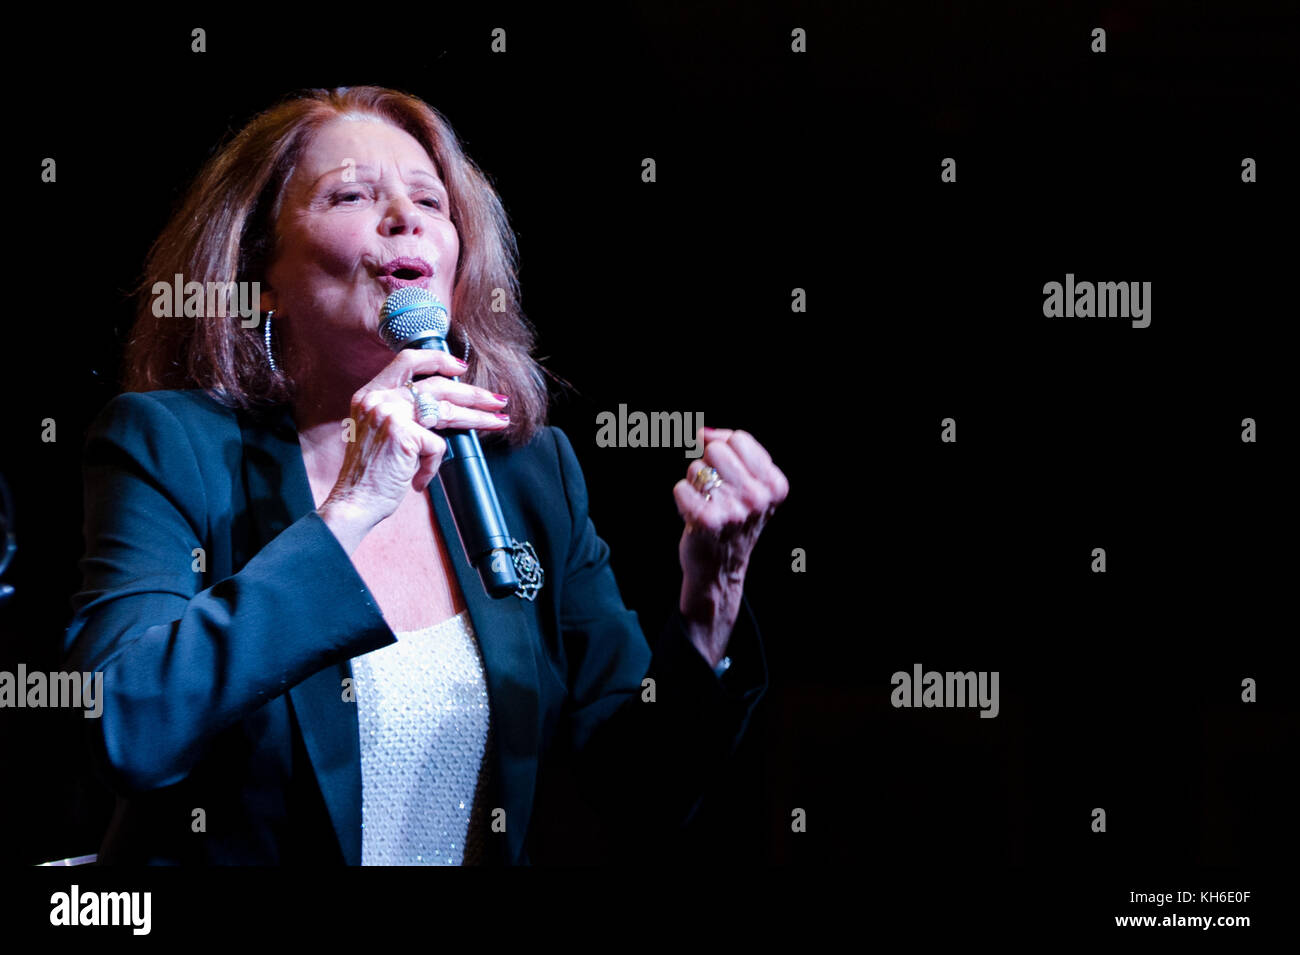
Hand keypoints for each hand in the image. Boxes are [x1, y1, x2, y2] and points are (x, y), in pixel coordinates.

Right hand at [323, 349, 509, 526]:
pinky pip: (436, 446)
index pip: (406, 361)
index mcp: (370, 395)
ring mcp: (389, 413)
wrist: (353, 502)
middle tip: (497, 400)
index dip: (437, 359)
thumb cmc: (370, 475)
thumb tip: (446, 406)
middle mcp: (378, 399)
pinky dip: (432, 466)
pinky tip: (418, 479)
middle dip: (472, 393)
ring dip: (477, 417)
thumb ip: (403, 414)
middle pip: (436, 385)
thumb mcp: (381, 434)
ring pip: (445, 410)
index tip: (461, 366)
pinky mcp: (403, 434)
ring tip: (499, 421)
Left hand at [672, 427, 788, 661]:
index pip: (739, 438)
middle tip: (714, 492)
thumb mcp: (748, 484)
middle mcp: (759, 497)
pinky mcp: (708, 522)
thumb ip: (730, 449)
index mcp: (775, 485)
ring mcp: (735, 510)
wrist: (720, 568)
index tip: (725, 471)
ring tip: (706, 505)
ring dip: (694, 484)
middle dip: (708, 465)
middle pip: (717, 449)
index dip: (723, 448)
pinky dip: (682, 499)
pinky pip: (681, 488)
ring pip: (696, 468)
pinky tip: (694, 516)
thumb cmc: (731, 518)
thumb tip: (703, 432)